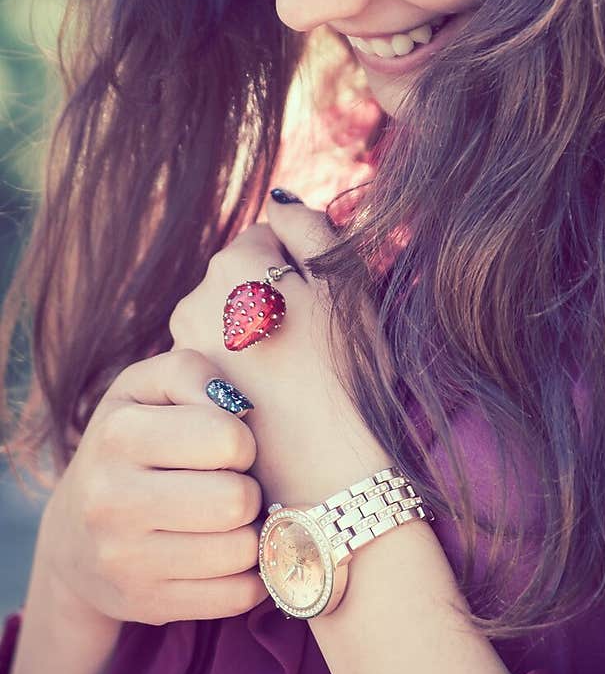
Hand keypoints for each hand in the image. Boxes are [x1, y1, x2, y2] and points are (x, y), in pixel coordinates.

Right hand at [38, 348, 267, 627]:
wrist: (74, 534)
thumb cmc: (131, 445)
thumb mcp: (147, 389)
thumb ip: (193, 373)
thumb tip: (240, 406)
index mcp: (117, 435)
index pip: (227, 438)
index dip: (241, 441)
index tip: (224, 447)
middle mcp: (112, 501)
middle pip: (238, 500)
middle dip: (247, 490)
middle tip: (228, 487)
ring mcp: (126, 561)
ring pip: (242, 552)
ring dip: (249, 534)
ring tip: (225, 521)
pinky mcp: (148, 605)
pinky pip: (237, 596)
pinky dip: (247, 575)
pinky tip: (223, 556)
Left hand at [167, 204, 394, 508]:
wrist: (327, 473)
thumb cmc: (348, 374)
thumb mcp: (347, 286)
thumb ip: (311, 227)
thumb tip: (279, 200)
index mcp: (237, 265)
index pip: (270, 237)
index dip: (305, 268)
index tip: (325, 308)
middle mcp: (197, 299)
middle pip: (242, 276)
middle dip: (275, 296)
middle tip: (313, 342)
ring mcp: (187, 347)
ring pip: (228, 317)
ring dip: (256, 331)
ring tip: (294, 374)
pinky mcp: (188, 390)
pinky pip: (220, 357)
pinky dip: (243, 367)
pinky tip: (273, 397)